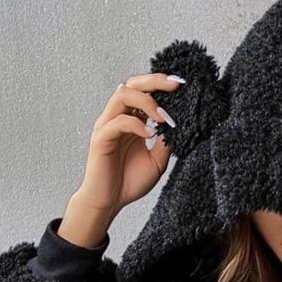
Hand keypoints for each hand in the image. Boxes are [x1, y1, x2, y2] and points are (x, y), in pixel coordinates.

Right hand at [75, 72, 184, 216]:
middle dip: (155, 81)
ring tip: (163, 117)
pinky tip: (151, 135)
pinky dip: (136, 125)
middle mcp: (118, 117)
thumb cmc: (130, 180)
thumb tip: (178, 124)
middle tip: (175, 85)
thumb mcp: (158, 160)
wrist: (111, 201)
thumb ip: (166, 142)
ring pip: (122, 95)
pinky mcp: (101, 138)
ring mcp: (108, 125)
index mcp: (132, 119)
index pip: (144, 91)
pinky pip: (118, 122)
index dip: (161, 84)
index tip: (180, 84)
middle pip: (132, 84)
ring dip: (146, 101)